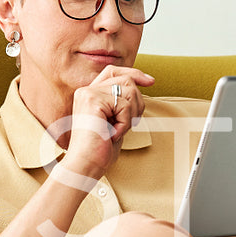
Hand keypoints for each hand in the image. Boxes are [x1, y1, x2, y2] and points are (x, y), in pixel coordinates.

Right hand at [58, 67, 154, 182]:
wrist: (84, 165)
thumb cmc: (99, 150)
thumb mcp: (114, 122)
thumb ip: (122, 104)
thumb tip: (141, 87)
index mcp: (89, 94)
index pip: (113, 71)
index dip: (133, 73)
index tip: (150, 82)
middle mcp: (86, 90)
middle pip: (126, 79)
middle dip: (137, 102)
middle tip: (128, 124)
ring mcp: (88, 94)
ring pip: (129, 90)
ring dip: (131, 114)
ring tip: (117, 130)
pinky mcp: (93, 100)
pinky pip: (125, 105)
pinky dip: (125, 123)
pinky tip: (112, 134)